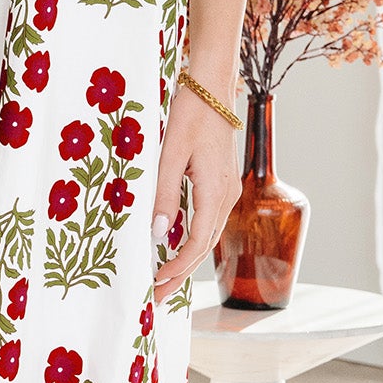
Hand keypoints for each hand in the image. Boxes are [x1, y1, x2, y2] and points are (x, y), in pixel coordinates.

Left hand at [152, 75, 243, 299]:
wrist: (211, 86)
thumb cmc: (189, 114)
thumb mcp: (170, 155)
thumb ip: (164, 195)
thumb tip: (159, 235)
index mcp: (216, 191)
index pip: (197, 243)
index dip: (177, 268)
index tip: (156, 284)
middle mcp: (227, 195)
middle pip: (204, 246)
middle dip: (180, 274)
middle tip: (156, 297)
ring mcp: (226, 190)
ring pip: (207, 236)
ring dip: (186, 260)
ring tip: (163, 279)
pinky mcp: (220, 183)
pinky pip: (207, 221)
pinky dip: (191, 241)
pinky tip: (175, 248)